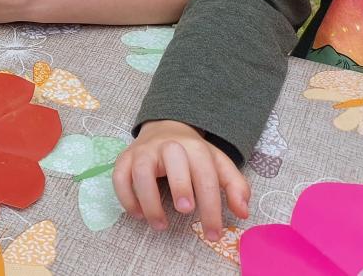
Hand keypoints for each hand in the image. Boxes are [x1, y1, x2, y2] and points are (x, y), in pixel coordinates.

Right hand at [113, 120, 249, 239]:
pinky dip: (125, 197)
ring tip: (159, 224)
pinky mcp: (125, 158)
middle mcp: (168, 146)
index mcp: (195, 148)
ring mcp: (143, 151)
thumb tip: (243, 212)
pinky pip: (119, 176)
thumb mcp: (218, 164)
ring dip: (149, 200)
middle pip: (173, 162)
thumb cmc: (193, 155)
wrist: (165, 129)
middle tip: (185, 212)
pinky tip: (138, 214)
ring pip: (141, 171)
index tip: (213, 233)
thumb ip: (235, 186)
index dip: (211, 206)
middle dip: (180, 186)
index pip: (205, 176)